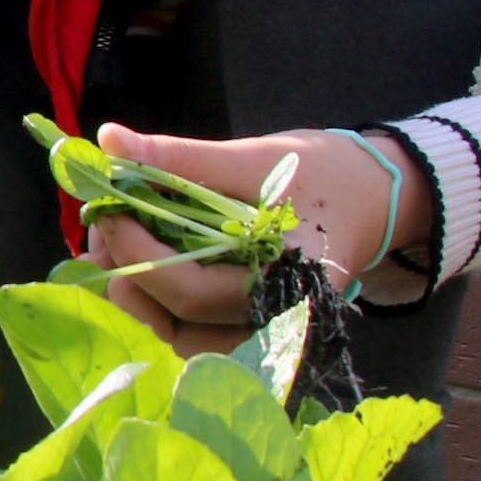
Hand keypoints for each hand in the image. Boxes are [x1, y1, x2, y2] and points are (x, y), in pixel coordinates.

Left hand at [82, 122, 435, 350]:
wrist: (379, 198)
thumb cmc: (326, 174)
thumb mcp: (255, 157)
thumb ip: (180, 157)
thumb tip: (109, 139)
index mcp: (287, 280)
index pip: (192, 291)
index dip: (136, 253)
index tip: (105, 209)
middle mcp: (279, 323)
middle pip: (181, 327)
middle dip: (126, 276)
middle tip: (101, 226)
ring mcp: (270, 336)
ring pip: (183, 341)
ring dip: (138, 299)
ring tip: (116, 244)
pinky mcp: (257, 332)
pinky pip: (198, 338)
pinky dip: (161, 307)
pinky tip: (140, 265)